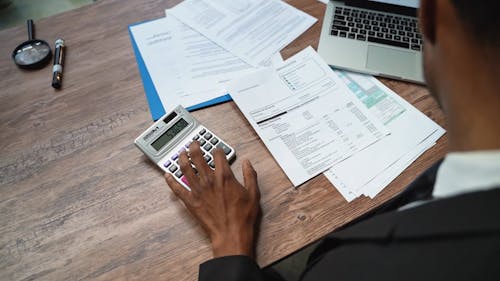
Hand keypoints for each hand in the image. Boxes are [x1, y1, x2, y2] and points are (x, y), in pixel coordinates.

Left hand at [165, 141, 260, 257]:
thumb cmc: (242, 216)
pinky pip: (177, 189)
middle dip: (195, 147)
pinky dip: (171, 181)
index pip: (218, 155)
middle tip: (193, 143)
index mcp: (225, 176)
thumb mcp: (253, 193)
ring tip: (181, 153)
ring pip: (186, 169)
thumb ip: (250, 175)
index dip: (217, 149)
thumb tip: (247, 163)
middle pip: (198, 157)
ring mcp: (198, 190)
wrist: (231, 234)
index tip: (217, 149)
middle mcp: (209, 180)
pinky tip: (167, 175)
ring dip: (182, 158)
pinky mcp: (190, 201)